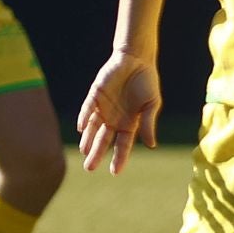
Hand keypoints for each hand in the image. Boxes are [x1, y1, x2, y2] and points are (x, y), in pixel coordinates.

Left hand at [76, 49, 159, 174]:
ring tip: (84, 152)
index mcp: (130, 123)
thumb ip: (148, 123)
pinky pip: (87, 110)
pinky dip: (84, 119)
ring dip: (88, 140)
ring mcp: (103, 108)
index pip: (122, 145)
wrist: (136, 61)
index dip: (119, 158)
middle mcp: (114, 119)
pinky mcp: (94, 96)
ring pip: (92, 128)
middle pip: (103, 140)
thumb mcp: (151, 104)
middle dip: (97, 153)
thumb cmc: (147, 82)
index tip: (114, 171)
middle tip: (90, 168)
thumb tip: (151, 145)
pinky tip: (81, 129)